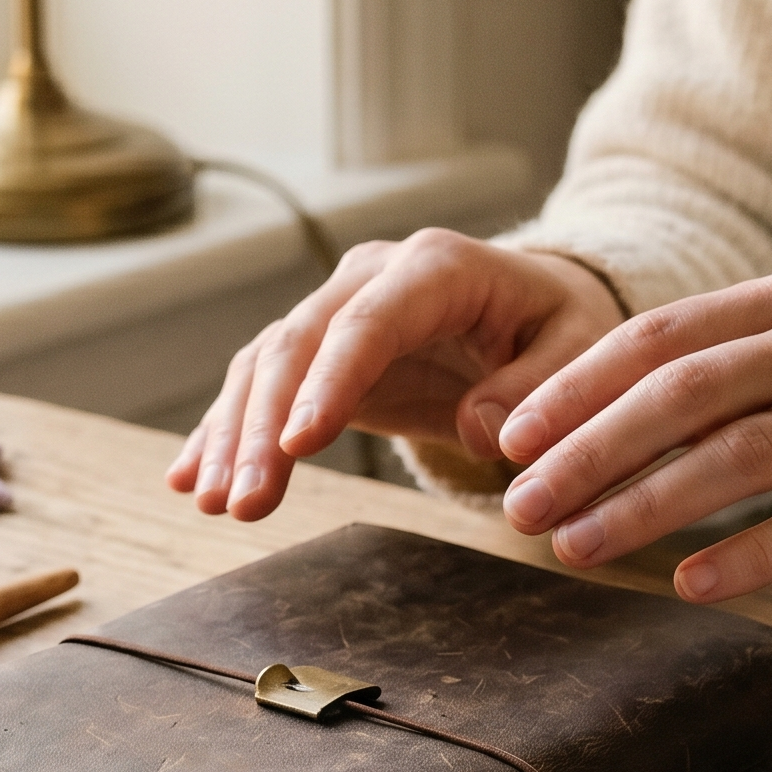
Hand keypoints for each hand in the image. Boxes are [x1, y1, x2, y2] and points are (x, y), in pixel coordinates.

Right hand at [166, 229, 625, 519]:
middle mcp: (370, 277)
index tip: (298, 445)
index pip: (369, 322)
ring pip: (266, 366)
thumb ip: (541, 386)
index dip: (329, 382)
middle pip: (298, 345)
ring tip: (214, 504)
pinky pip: (259, 386)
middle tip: (244, 504)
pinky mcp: (319, 351)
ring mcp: (336, 310)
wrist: (535, 307)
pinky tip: (190, 478)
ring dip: (235, 437)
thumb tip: (483, 428)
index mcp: (437, 267)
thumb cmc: (561, 326)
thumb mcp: (582, 347)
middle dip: (263, 428)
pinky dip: (225, 431)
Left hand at [495, 270, 771, 601]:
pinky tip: (688, 584)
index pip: (660, 337)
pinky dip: (748, 552)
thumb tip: (590, 427)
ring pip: (741, 452)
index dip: (575, 387)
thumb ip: (722, 371)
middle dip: (589, 450)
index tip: (506, 437)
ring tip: (577, 548)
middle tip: (519, 505)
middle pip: (685, 392)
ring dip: (646, 504)